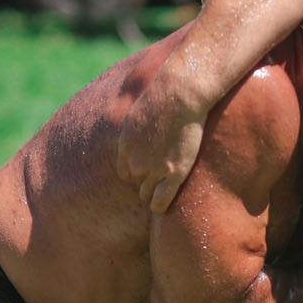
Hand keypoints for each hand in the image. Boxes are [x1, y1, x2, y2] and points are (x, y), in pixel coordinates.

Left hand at [118, 86, 208, 212]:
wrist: (178, 95)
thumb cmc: (163, 97)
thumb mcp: (138, 113)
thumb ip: (136, 129)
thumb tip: (140, 131)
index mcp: (125, 147)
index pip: (125, 173)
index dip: (137, 175)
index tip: (149, 173)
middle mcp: (135, 162)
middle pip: (135, 185)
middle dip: (146, 184)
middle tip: (160, 183)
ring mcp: (153, 170)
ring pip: (146, 195)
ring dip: (153, 195)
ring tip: (163, 195)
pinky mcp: (172, 174)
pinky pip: (160, 201)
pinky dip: (160, 206)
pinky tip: (163, 208)